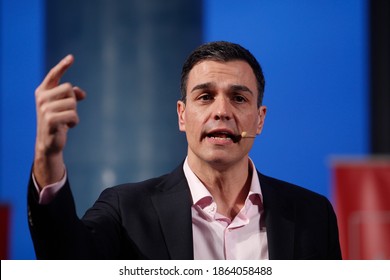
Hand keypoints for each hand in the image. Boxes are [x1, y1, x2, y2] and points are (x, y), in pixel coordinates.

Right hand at [33, 55, 85, 187]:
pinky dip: (74, 122)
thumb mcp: (64, 107)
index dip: (62, 66)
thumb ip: (72, 96)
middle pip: (68, 88)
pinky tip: (67, 126)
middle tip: (66, 113)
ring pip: (72, 102)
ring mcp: (44, 108)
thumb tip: (81, 93)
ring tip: (66, 121)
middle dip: (73, 101)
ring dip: (74, 114)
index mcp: (43, 92)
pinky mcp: (50, 119)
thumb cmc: (58, 122)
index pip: (53, 75)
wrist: (49, 142)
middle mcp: (41, 98)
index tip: (72, 57)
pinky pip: (73, 115)